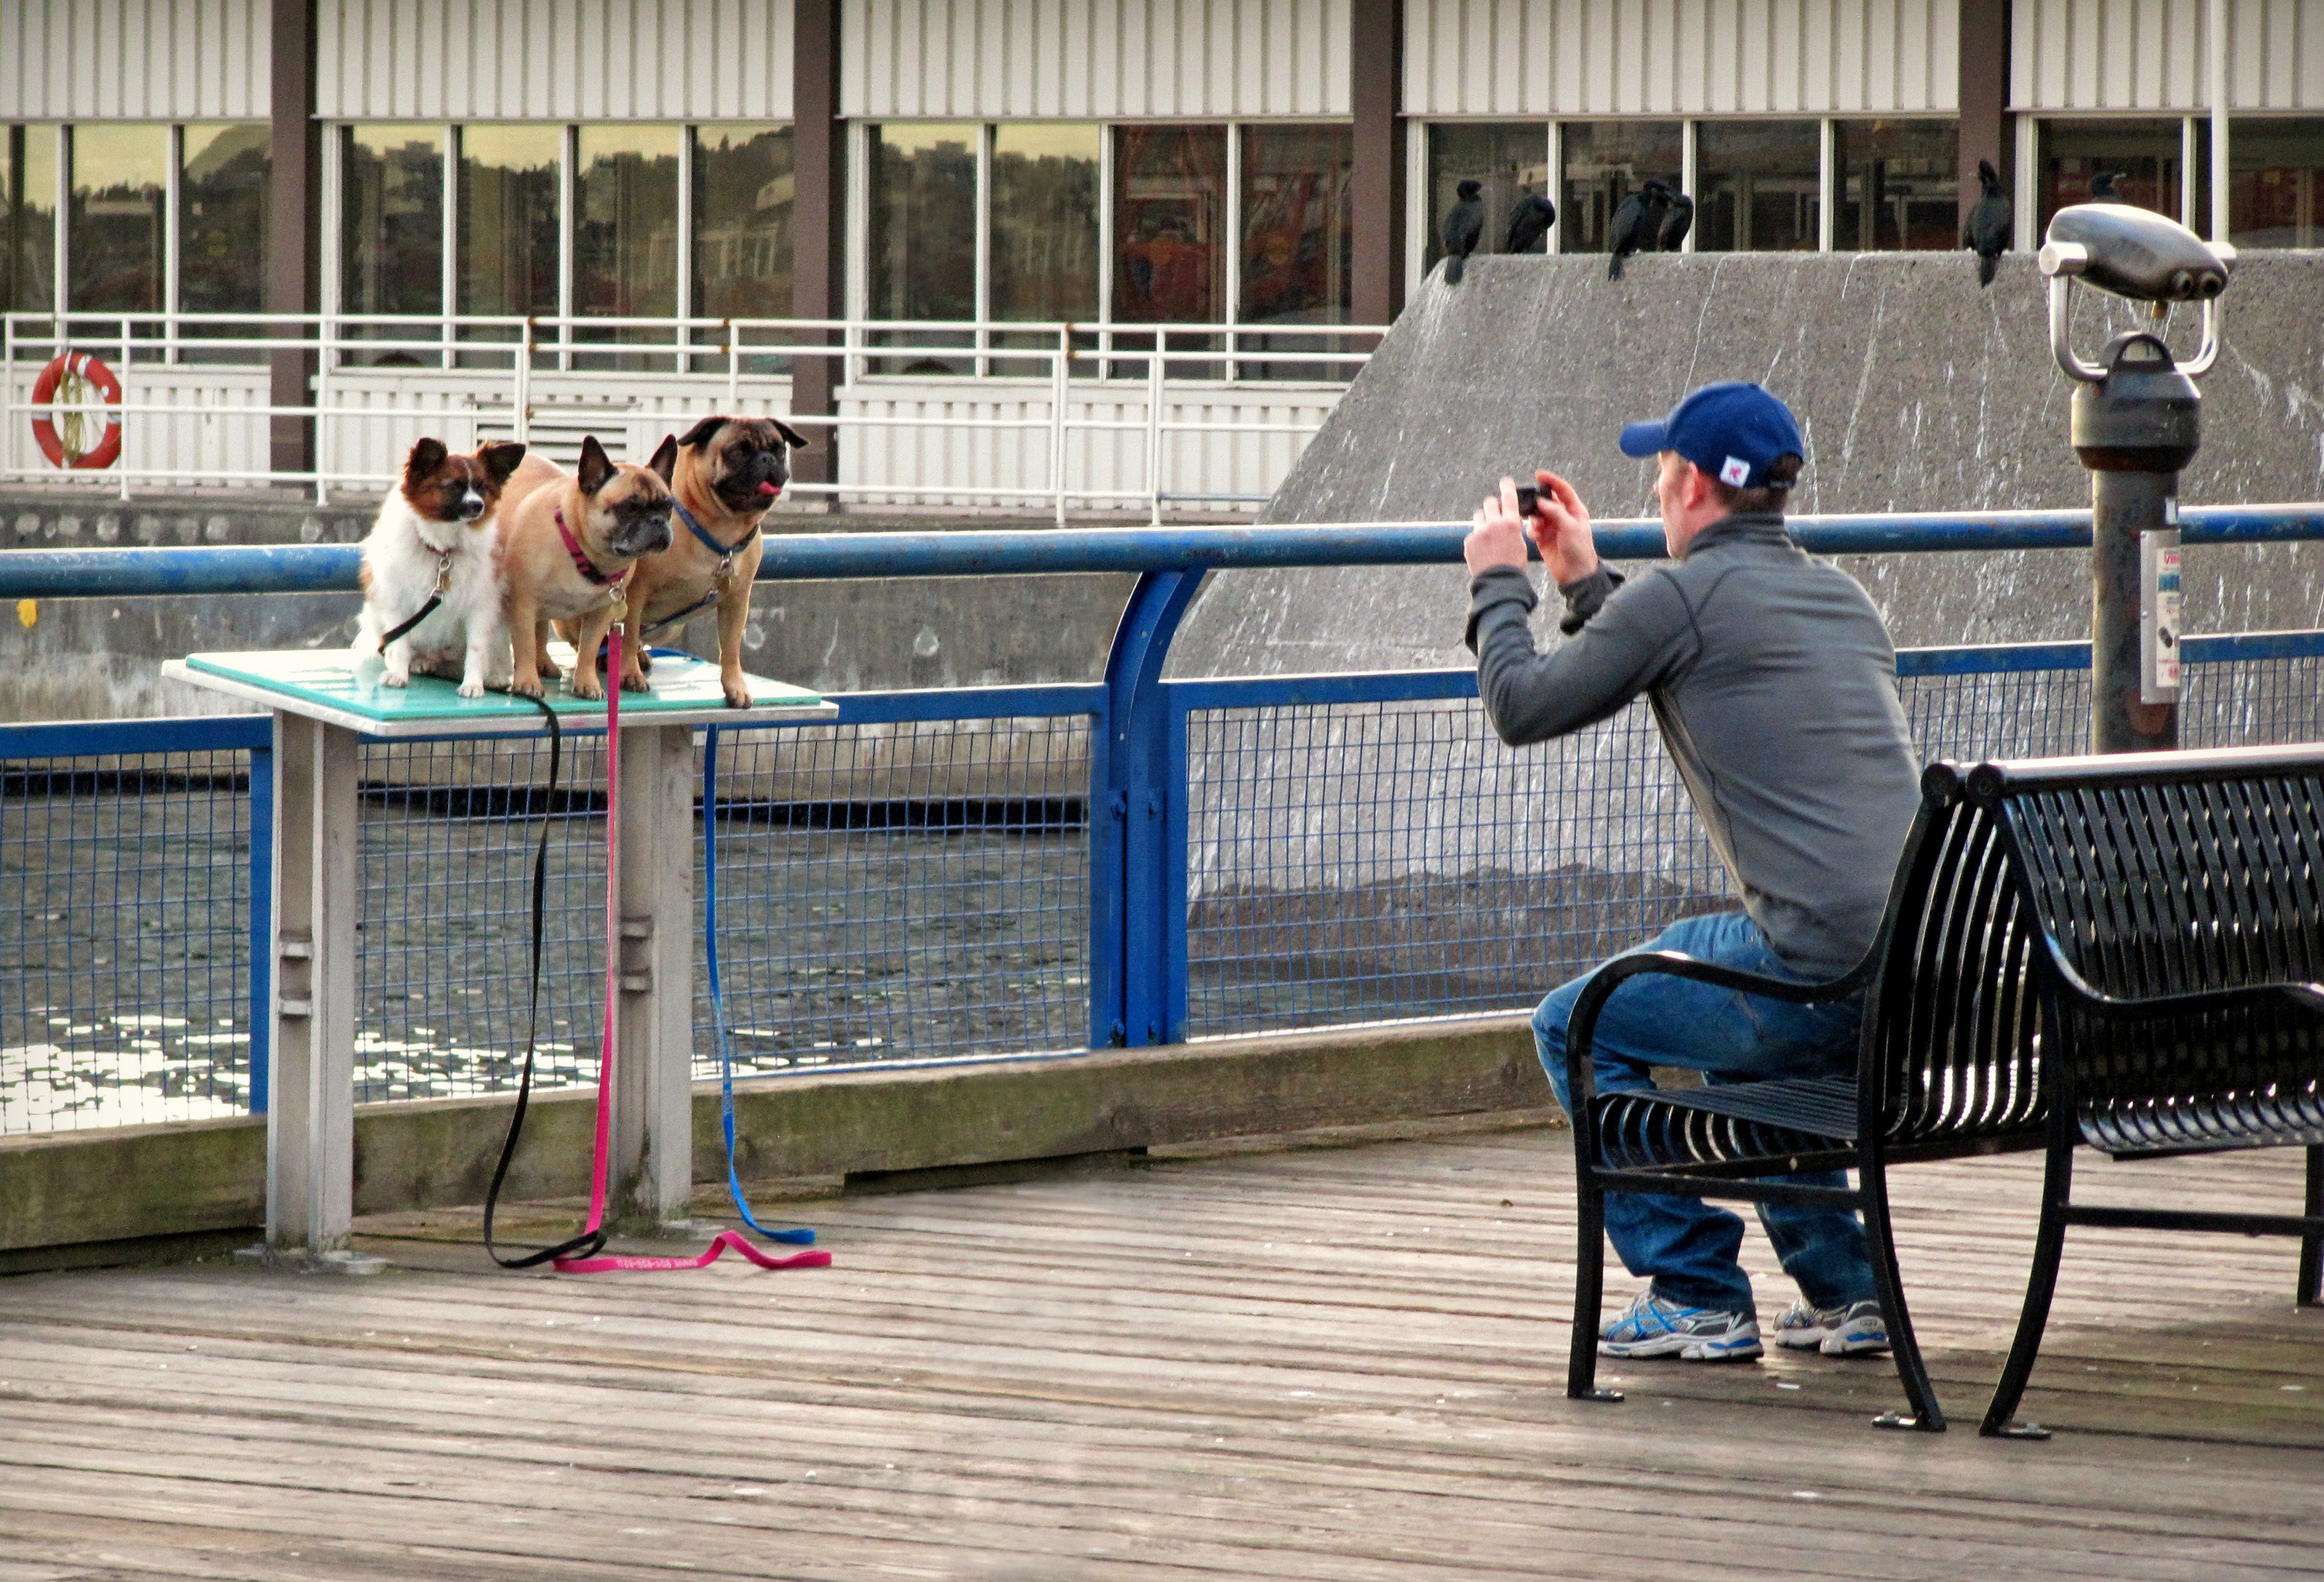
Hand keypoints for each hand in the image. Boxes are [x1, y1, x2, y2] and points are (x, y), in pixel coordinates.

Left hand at [1462, 477, 1531, 576]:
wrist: (1498, 581)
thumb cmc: (1513, 565)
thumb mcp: (1520, 543)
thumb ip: (1513, 528)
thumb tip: (1507, 520)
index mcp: (1510, 523)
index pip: (1508, 498)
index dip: (1507, 487)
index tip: (1505, 481)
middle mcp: (1494, 524)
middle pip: (1490, 503)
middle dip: (1493, 506)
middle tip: (1495, 512)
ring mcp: (1479, 532)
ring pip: (1479, 516)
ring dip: (1484, 520)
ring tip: (1489, 534)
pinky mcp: (1469, 541)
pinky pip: (1473, 533)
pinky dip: (1478, 538)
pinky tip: (1483, 550)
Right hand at [1530, 470, 1599, 586]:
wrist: (1574, 573)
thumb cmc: (1579, 549)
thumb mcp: (1570, 527)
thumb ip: (1556, 511)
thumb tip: (1541, 501)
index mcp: (1575, 510)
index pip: (1563, 490)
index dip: (1551, 481)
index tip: (1538, 475)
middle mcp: (1563, 516)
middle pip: (1547, 501)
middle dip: (1538, 502)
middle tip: (1531, 504)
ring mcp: (1553, 527)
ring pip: (1538, 515)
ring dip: (1535, 519)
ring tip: (1537, 528)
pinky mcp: (1544, 538)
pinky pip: (1534, 528)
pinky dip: (1532, 530)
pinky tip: (1535, 536)